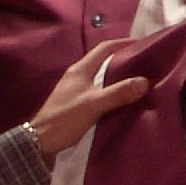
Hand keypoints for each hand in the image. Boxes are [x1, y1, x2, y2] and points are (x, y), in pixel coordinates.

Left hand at [25, 40, 149, 157]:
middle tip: (145, 64)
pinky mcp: (77, 103)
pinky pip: (99, 90)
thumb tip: (144, 81)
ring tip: (139, 80)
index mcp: (80, 69)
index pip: (104, 48)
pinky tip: (123, 99)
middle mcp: (78, 75)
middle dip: (124, 59)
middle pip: (104, 60)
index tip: (143, 44)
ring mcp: (76, 89)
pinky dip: (112, 90)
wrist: (40, 141)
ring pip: (102, 76)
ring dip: (119, 76)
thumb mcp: (94, 104)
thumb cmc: (65, 119)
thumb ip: (118, 92)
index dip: (123, 43)